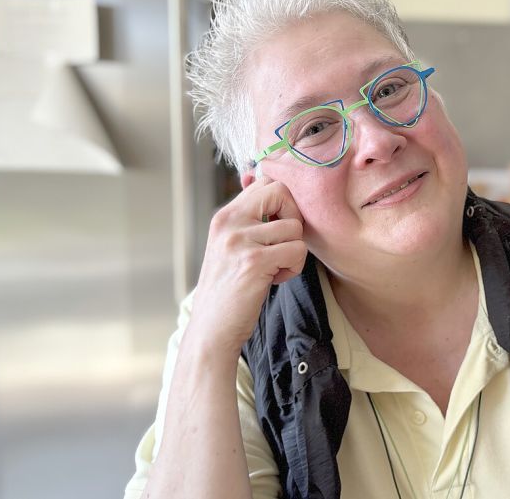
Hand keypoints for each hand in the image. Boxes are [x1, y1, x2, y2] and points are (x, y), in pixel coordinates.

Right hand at [188, 175, 307, 356]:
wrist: (212, 327)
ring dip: (293, 252)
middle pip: (282, 192)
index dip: (284, 202)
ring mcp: (240, 240)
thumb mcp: (231, 246)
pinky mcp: (254, 261)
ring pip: (295, 227)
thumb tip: (270, 188)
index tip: (279, 227)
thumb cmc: (229, 288)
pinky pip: (297, 250)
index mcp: (225, 216)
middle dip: (294, 218)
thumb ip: (250, 220)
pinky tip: (274, 279)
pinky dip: (293, 268)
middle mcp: (229, 222)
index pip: (266, 182)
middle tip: (283, 244)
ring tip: (274, 268)